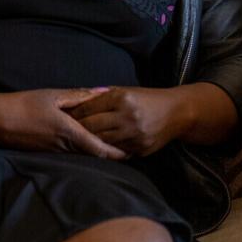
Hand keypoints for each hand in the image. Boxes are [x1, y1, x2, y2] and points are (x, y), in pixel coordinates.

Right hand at [0, 88, 127, 159]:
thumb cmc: (23, 105)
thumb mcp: (52, 95)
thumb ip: (79, 95)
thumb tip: (103, 92)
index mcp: (69, 133)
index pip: (101, 150)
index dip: (118, 153)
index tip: (132, 151)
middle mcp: (65, 147)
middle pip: (95, 156)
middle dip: (113, 154)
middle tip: (129, 148)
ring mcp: (55, 152)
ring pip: (83, 156)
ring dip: (98, 152)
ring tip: (113, 144)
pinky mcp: (47, 153)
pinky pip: (71, 154)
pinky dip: (83, 150)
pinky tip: (87, 142)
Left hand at [66, 86, 186, 156]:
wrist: (177, 112)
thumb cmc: (146, 99)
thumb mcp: (125, 91)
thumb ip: (102, 97)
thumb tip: (76, 101)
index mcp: (121, 98)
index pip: (88, 109)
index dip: (74, 114)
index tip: (64, 117)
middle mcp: (127, 116)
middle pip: (92, 127)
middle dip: (78, 129)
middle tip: (66, 131)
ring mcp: (134, 134)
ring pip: (102, 142)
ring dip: (90, 141)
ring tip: (79, 140)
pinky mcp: (140, 148)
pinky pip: (117, 151)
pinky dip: (108, 149)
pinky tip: (99, 147)